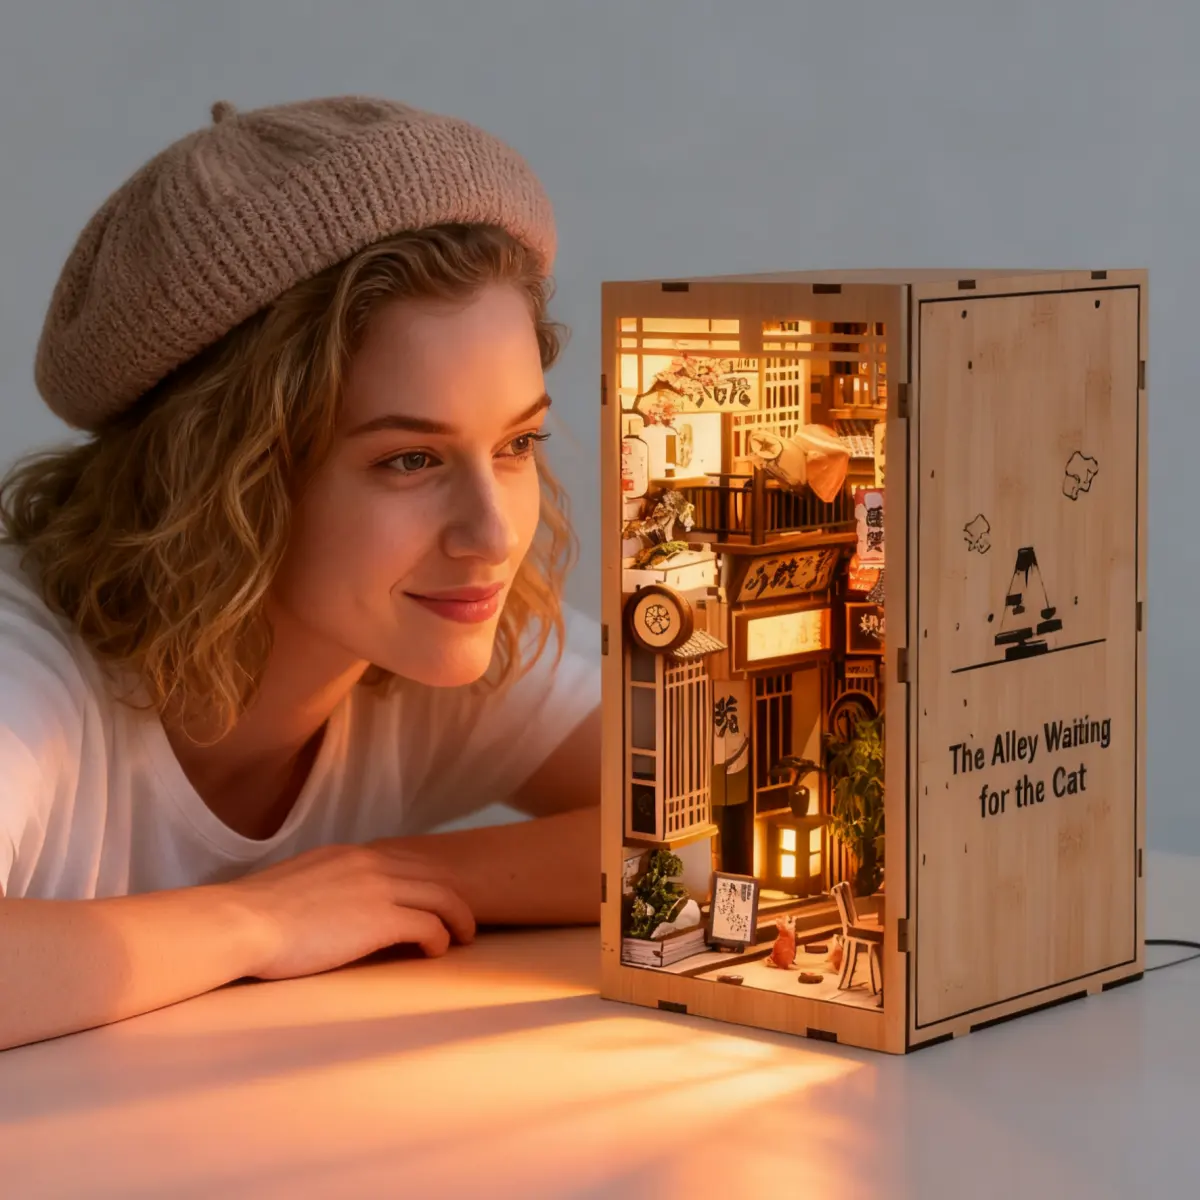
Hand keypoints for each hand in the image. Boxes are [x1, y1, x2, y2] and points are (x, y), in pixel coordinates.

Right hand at [224, 842, 476, 980]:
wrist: (242, 922)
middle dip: (453, 898)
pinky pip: (429, 925)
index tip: (434, 900)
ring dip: (458, 918)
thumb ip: (326, 884)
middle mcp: (371, 862)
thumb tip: (330, 902)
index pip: (405, 859)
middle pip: (433, 875)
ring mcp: (379, 888)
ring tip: (463, 937)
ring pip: (442, 896)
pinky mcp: (381, 918)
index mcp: (350, 854)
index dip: (426, 881)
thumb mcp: (299, 883)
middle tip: (461, 920)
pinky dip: (440, 938)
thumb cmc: (255, 915)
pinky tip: (435, 952)